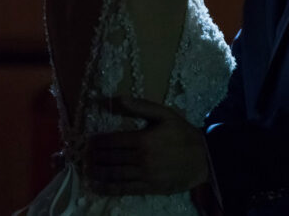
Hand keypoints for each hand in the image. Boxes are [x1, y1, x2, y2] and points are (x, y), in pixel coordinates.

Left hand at [84, 97, 208, 195]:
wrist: (203, 158)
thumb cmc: (183, 134)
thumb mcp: (165, 114)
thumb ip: (141, 107)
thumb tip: (118, 99)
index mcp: (143, 139)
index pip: (112, 141)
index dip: (98, 142)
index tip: (89, 141)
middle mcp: (141, 158)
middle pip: (110, 158)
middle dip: (95, 157)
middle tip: (85, 155)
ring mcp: (144, 175)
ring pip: (114, 174)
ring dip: (98, 173)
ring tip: (87, 170)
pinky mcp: (149, 188)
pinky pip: (124, 189)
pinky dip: (108, 188)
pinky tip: (97, 186)